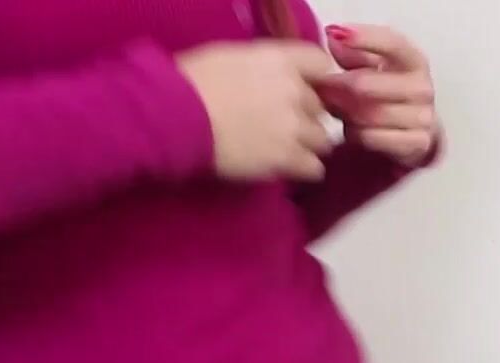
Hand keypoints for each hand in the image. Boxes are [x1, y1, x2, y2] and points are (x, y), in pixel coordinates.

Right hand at [177, 41, 337, 180]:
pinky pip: (315, 168)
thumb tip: (273, 78)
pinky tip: (287, 166)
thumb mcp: (232, 57)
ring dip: (307, 143)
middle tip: (280, 122)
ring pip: (322, 139)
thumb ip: (264, 66)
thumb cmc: (192, 81)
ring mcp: (295, 127)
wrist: (177, 116)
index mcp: (280, 60)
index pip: (321, 63)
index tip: (303, 87)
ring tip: (284, 147)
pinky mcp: (288, 159)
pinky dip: (304, 168)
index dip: (314, 78)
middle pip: (320, 106)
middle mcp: (295, 91)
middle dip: (305, 114)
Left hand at [317, 24, 440, 166]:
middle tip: (323, 87)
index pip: (392, 43)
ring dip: (346, 112)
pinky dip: (357, 134)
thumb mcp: (371, 65)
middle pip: (367, 83)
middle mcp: (423, 88)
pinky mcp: (418, 143)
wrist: (410, 129)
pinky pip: (373, 137)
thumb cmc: (385, 91)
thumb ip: (352, 51)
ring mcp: (423, 117)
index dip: (364, 38)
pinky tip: (353, 129)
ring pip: (368, 113)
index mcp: (414, 61)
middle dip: (339, 86)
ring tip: (338, 109)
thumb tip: (334, 36)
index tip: (337, 34)